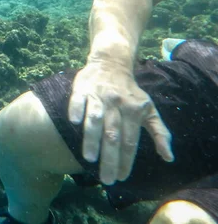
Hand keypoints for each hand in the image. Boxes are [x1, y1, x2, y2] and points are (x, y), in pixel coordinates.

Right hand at [68, 60, 173, 184]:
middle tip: (107, 179)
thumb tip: (168, 157)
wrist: (111, 63)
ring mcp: (98, 96)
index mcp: (133, 111)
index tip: (122, 177)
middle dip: (110, 158)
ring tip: (89, 158)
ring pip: (95, 119)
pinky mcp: (82, 88)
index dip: (127, 160)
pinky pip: (78, 100)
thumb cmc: (130, 92)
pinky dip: (76, 110)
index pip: (130, 140)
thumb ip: (159, 132)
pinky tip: (73, 122)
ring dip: (92, 138)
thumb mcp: (149, 109)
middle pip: (113, 135)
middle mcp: (116, 104)